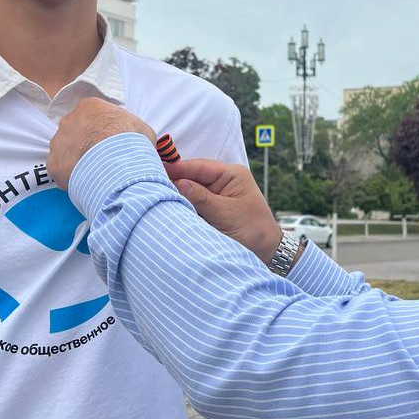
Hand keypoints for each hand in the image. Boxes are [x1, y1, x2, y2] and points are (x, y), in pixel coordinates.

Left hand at [49, 98, 155, 188]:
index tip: (108, 142)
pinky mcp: (54, 163)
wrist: (119, 166)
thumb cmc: (133, 143)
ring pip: (65, 150)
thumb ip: (131, 130)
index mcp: (89, 107)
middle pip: (75, 131)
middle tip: (100, 158)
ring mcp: (58, 142)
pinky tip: (85, 182)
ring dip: (76, 159)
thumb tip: (134, 139)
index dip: (101, 131)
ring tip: (93, 172)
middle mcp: (69, 120)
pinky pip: (61, 170)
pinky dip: (71, 176)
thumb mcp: (142, 129)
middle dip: (85, 143)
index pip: (91, 116)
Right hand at [164, 158, 284, 263]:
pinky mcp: (213, 207)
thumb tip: (178, 182)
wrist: (268, 252)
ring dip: (178, 193)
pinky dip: (184, 204)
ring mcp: (218, 193)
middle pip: (192, 175)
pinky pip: (194, 201)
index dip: (177, 167)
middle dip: (174, 180)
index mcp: (232, 174)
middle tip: (151, 182)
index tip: (156, 168)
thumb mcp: (225, 214)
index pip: (199, 166)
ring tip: (156, 193)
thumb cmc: (253, 231)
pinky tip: (170, 205)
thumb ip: (201, 198)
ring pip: (191, 189)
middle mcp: (224, 180)